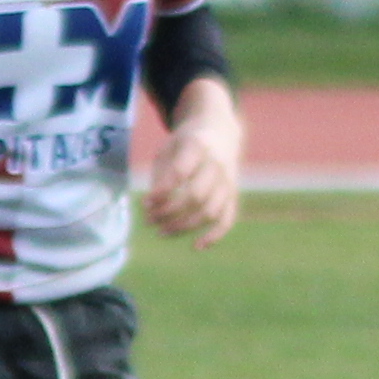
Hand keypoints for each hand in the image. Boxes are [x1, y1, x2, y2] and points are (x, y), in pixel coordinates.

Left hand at [146, 88, 243, 247]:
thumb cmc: (185, 143)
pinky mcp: (233, 193)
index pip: (181, 173)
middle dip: (169, 212)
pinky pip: (228, 218)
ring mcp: (228, 181)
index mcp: (198, 147)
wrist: (220, 131)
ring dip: (184, 226)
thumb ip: (160, 174)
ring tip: (161, 232)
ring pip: (210, 211)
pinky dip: (215, 235)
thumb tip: (151, 206)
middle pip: (196, 196)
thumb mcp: (168, 148)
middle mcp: (217, 164)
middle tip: (149, 220)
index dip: (162, 191)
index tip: (146, 202)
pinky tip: (197, 246)